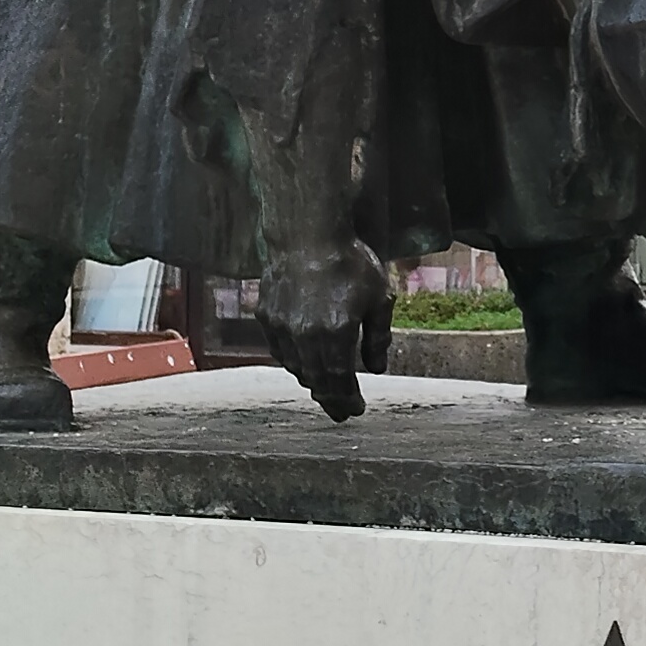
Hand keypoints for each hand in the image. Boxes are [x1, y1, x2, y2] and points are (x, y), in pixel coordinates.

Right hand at [258, 239, 393, 423]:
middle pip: (317, 380)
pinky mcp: (267, 315)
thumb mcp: (379, 297)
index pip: (340, 380)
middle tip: (340, 413)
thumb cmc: (350, 261)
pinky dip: (293, 363)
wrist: (307, 232)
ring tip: (324, 391)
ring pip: (296, 368)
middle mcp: (305, 336)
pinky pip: (279, 350)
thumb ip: (378, 337)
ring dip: (312, 382)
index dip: (348, 399)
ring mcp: (282, 327)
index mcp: (336, 333)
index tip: (356, 412)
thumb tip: (376, 368)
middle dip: (330, 399)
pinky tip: (302, 364)